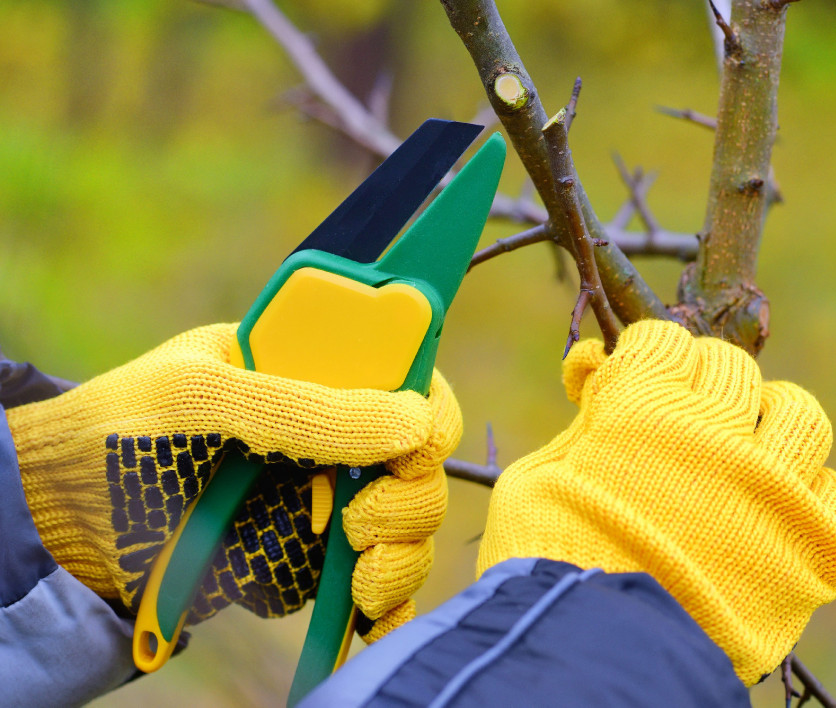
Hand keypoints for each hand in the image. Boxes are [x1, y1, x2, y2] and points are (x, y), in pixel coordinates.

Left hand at [7, 323, 454, 635]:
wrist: (62, 526)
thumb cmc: (122, 434)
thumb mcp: (206, 399)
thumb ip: (308, 409)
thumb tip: (414, 422)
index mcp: (312, 373)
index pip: (405, 380)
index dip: (428, 412)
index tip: (416, 449)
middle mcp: (330, 437)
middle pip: (420, 465)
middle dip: (409, 500)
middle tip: (358, 520)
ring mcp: (323, 502)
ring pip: (408, 529)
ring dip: (400, 557)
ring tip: (360, 576)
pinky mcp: (308, 562)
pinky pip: (372, 584)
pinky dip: (386, 606)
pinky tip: (374, 616)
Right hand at [477, 320, 835, 684]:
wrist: (599, 659)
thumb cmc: (548, 562)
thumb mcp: (538, 477)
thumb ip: (579, 418)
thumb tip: (595, 366)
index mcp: (646, 407)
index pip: (665, 340)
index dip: (646, 358)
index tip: (633, 380)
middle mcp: (720, 433)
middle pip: (732, 368)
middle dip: (701, 384)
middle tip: (682, 417)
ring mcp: (774, 490)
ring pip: (800, 416)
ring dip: (769, 421)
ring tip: (745, 449)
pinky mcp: (810, 549)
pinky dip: (808, 496)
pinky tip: (776, 510)